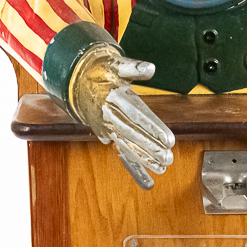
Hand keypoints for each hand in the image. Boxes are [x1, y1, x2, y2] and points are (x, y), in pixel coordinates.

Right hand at [67, 45, 174, 188]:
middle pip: (133, 134)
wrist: (77, 80)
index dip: (152, 128)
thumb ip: (133, 67)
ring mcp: (109, 129)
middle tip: (168, 158)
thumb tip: (150, 69)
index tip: (169, 140)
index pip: (136, 115)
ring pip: (128, 147)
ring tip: (162, 170)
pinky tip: (148, 183)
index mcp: (115, 97)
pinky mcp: (109, 138)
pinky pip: (122, 155)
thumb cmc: (103, 70)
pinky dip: (135, 170)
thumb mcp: (116, 64)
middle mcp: (111, 116)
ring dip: (145, 160)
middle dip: (151, 148)